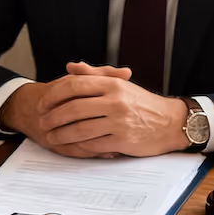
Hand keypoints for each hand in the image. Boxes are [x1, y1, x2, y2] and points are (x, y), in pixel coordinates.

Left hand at [0, 62, 188, 157]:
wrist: (170, 123)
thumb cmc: (142, 103)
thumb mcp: (120, 84)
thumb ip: (94, 75)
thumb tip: (70, 67)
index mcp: (112, 84)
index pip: (74, 86)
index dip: (54, 95)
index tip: (43, 103)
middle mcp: (115, 101)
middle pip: (73, 109)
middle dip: (53, 117)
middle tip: (43, 123)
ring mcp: (119, 122)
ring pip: (79, 129)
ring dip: (61, 135)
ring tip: (51, 137)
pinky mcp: (122, 141)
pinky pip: (92, 145)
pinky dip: (78, 147)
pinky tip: (70, 147)